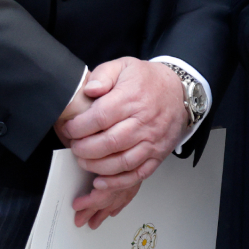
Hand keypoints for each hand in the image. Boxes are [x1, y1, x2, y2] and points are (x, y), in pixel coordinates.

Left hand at [56, 59, 185, 223]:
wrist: (179, 90)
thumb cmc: (147, 80)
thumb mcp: (124, 66)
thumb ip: (103, 75)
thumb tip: (89, 90)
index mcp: (132, 98)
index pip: (100, 117)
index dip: (79, 127)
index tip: (69, 129)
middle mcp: (144, 120)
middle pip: (109, 142)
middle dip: (84, 149)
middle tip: (75, 147)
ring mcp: (153, 140)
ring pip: (122, 161)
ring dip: (97, 166)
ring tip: (84, 161)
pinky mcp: (158, 154)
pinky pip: (138, 173)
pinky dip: (118, 182)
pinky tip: (101, 181)